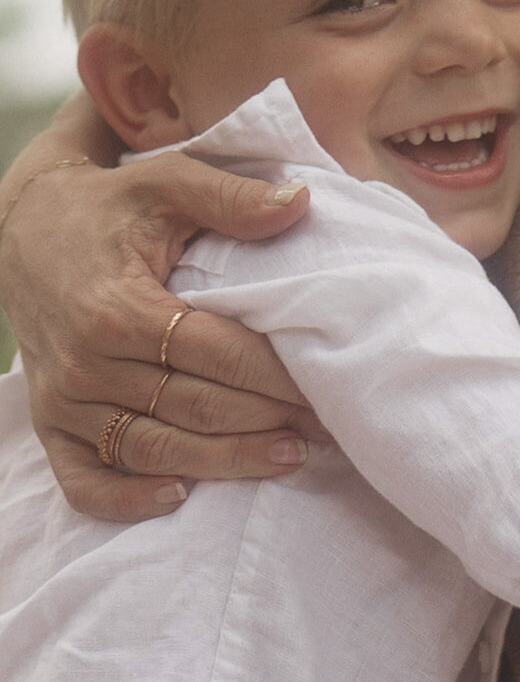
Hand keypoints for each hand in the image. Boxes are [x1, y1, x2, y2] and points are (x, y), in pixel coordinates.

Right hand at [0, 150, 315, 521]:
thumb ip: (230, 197)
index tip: (326, 388)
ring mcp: (64, 398)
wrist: (24, 227)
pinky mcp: (49, 420)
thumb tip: (299, 203)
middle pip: (193, 407)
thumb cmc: (107, 207)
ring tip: (288, 459)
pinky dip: (127, 498)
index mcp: (118, 307)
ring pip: (153, 449)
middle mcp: (87, 362)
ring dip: (224, 462)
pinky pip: (83, 479)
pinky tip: (180, 496)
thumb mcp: (166, 183)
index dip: (276, 376)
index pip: (216, 354)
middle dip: (266, 423)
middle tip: (326, 429)